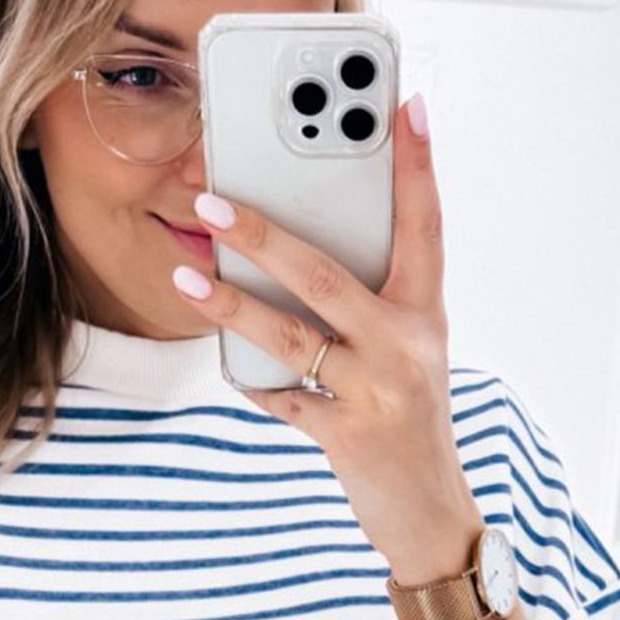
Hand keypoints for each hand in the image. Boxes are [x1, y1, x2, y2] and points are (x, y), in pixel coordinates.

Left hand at [171, 92, 482, 581]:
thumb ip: (369, 306)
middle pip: (326, 274)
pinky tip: (227, 365)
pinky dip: (252, 382)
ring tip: (187, 277)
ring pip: (291, 334)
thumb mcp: (408, 355)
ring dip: (231, 304)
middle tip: (214, 197)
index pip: (425, 224)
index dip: (417, 164)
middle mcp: (408, 345)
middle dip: (264, 233)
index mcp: (426, 313)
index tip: (407, 104)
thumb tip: (290, 253)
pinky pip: (283, 397)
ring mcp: (380, 391)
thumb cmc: (408, 420)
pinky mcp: (350, 435)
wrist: (431, 515)